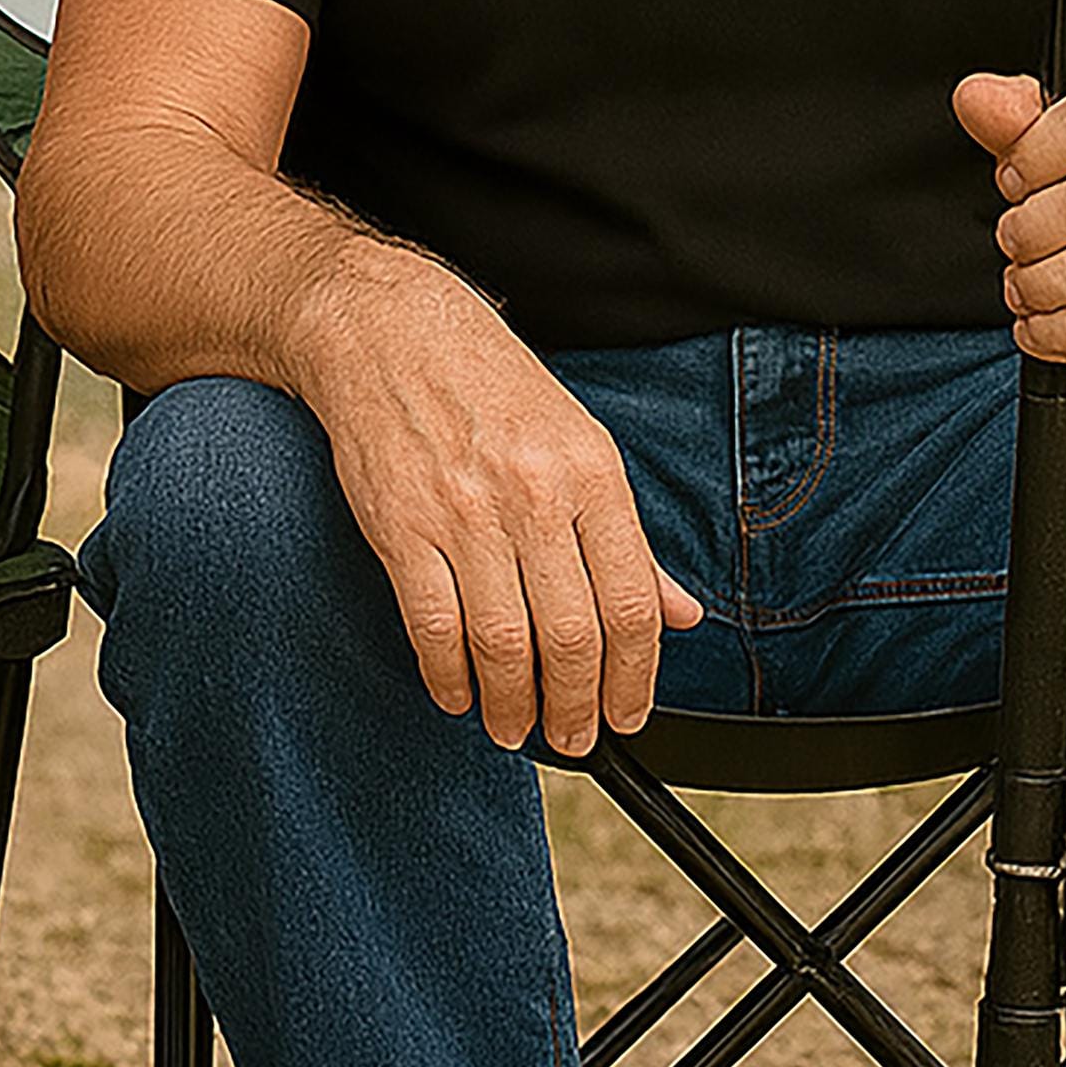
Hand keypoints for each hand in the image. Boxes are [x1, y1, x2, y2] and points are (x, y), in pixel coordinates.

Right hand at [309, 253, 705, 756]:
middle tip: (575, 737)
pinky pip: (432, 625)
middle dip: (577, 708)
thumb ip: (626, 537)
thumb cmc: (487, 383)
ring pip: (503, 644)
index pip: (629, 605)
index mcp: (591, 474)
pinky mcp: (400, 526)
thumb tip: (678, 612)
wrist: (387, 329)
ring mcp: (463, 513)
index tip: (629, 714)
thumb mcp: (579, 442)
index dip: (635, 679)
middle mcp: (533, 495)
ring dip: (513, 707)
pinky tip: (458, 693)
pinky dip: (448, 676)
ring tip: (516, 727)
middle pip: (571, 638)